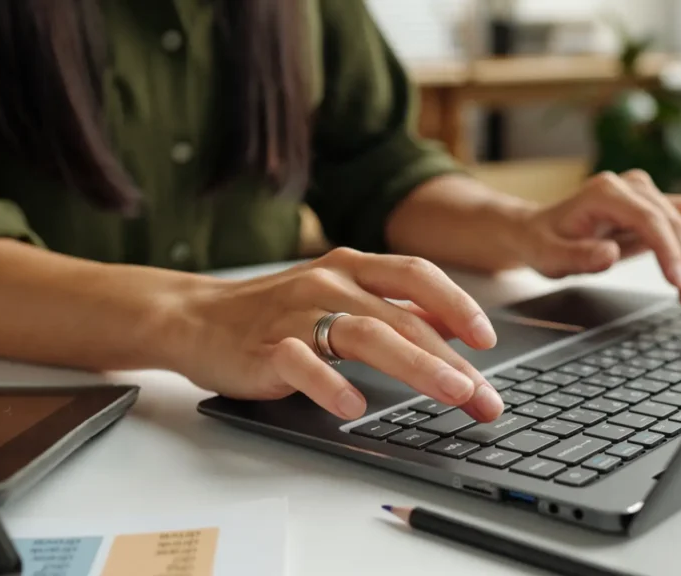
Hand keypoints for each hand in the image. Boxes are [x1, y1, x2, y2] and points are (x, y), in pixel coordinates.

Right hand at [176, 248, 505, 421]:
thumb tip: (451, 326)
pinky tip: (353, 408)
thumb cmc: (271, 312)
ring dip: (415, 365)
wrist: (193, 317)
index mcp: (348, 267)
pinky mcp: (265, 347)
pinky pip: (302, 364)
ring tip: (450, 394)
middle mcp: (327, 282)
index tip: (487, 340)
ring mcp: (295, 313)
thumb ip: (390, 307)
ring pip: (364, 334)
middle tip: (485, 397)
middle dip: (453, 359)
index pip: (415, 275)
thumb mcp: (335, 296)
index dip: (457, 304)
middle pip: (402, 317)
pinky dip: (330, 386)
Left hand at [519, 170, 680, 309]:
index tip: (678, 282)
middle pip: (679, 220)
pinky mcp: (656, 208)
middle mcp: (632, 187)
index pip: (651, 219)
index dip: (670, 251)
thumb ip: (577, 256)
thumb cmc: (542, 242)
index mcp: (605, 192)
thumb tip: (610, 254)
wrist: (538, 231)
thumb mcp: (548, 256)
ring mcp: (647, 195)